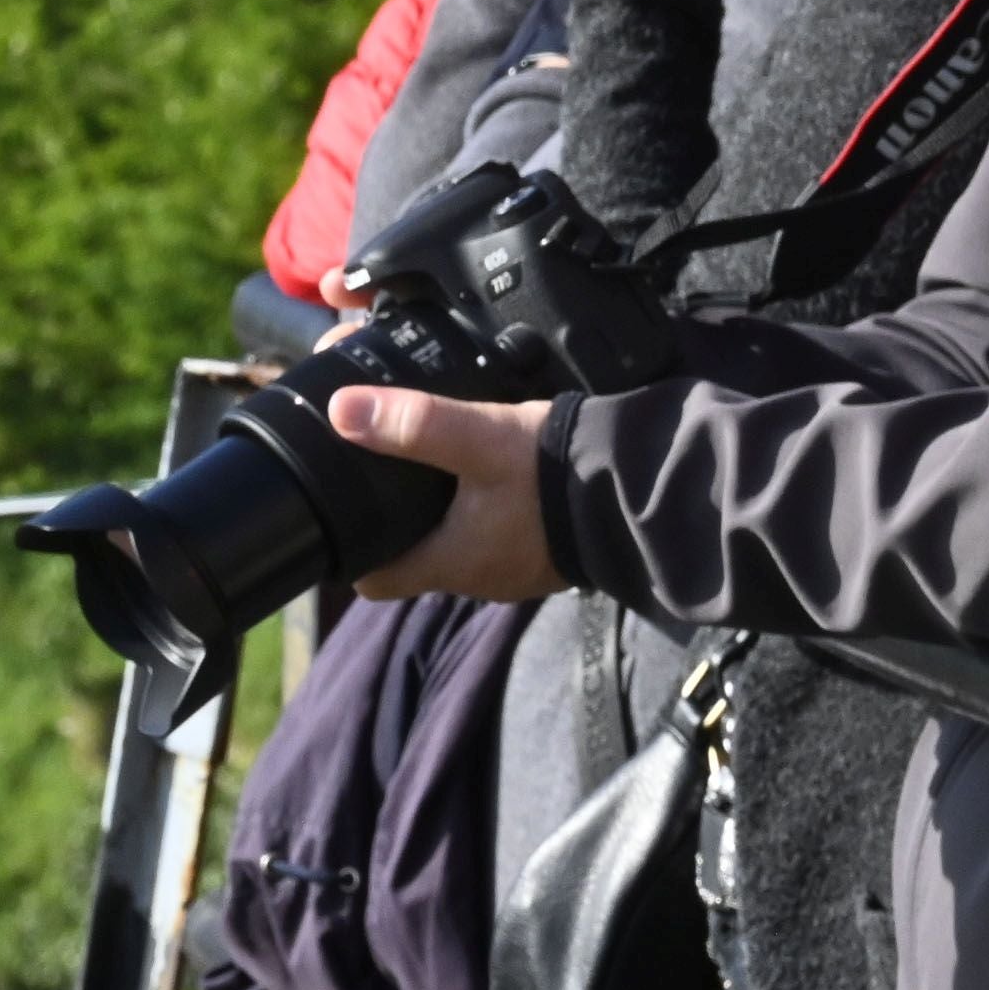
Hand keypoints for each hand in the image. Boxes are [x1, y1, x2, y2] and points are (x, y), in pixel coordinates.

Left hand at [320, 387, 559, 600]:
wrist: (647, 489)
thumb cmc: (558, 475)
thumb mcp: (481, 439)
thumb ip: (415, 423)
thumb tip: (341, 408)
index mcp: (451, 562)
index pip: (373, 581)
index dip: (351, 554)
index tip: (341, 518)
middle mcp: (480, 578)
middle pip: (419, 559)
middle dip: (403, 524)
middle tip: (389, 475)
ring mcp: (519, 569)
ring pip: (463, 546)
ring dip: (450, 516)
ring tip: (442, 467)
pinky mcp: (552, 552)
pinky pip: (505, 537)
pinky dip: (493, 513)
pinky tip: (501, 477)